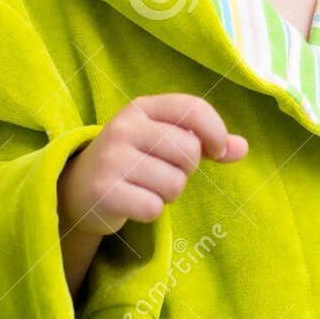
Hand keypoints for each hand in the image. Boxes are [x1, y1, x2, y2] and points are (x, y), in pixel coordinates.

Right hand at [58, 93, 248, 238]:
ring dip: (169, 193)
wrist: (77, 189)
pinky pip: (154, 207)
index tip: (216, 151)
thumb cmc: (133, 161)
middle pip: (188, 151)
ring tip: (147, 186)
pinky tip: (134, 202)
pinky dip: (151, 211)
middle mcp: (124, 127)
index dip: (215, 132)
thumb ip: (204, 141)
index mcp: (142, 107)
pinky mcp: (104, 191)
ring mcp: (111, 158)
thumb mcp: (163, 140)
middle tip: (164, 171)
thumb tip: (242, 148)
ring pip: (174, 183)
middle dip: (186, 169)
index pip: (193, 108)